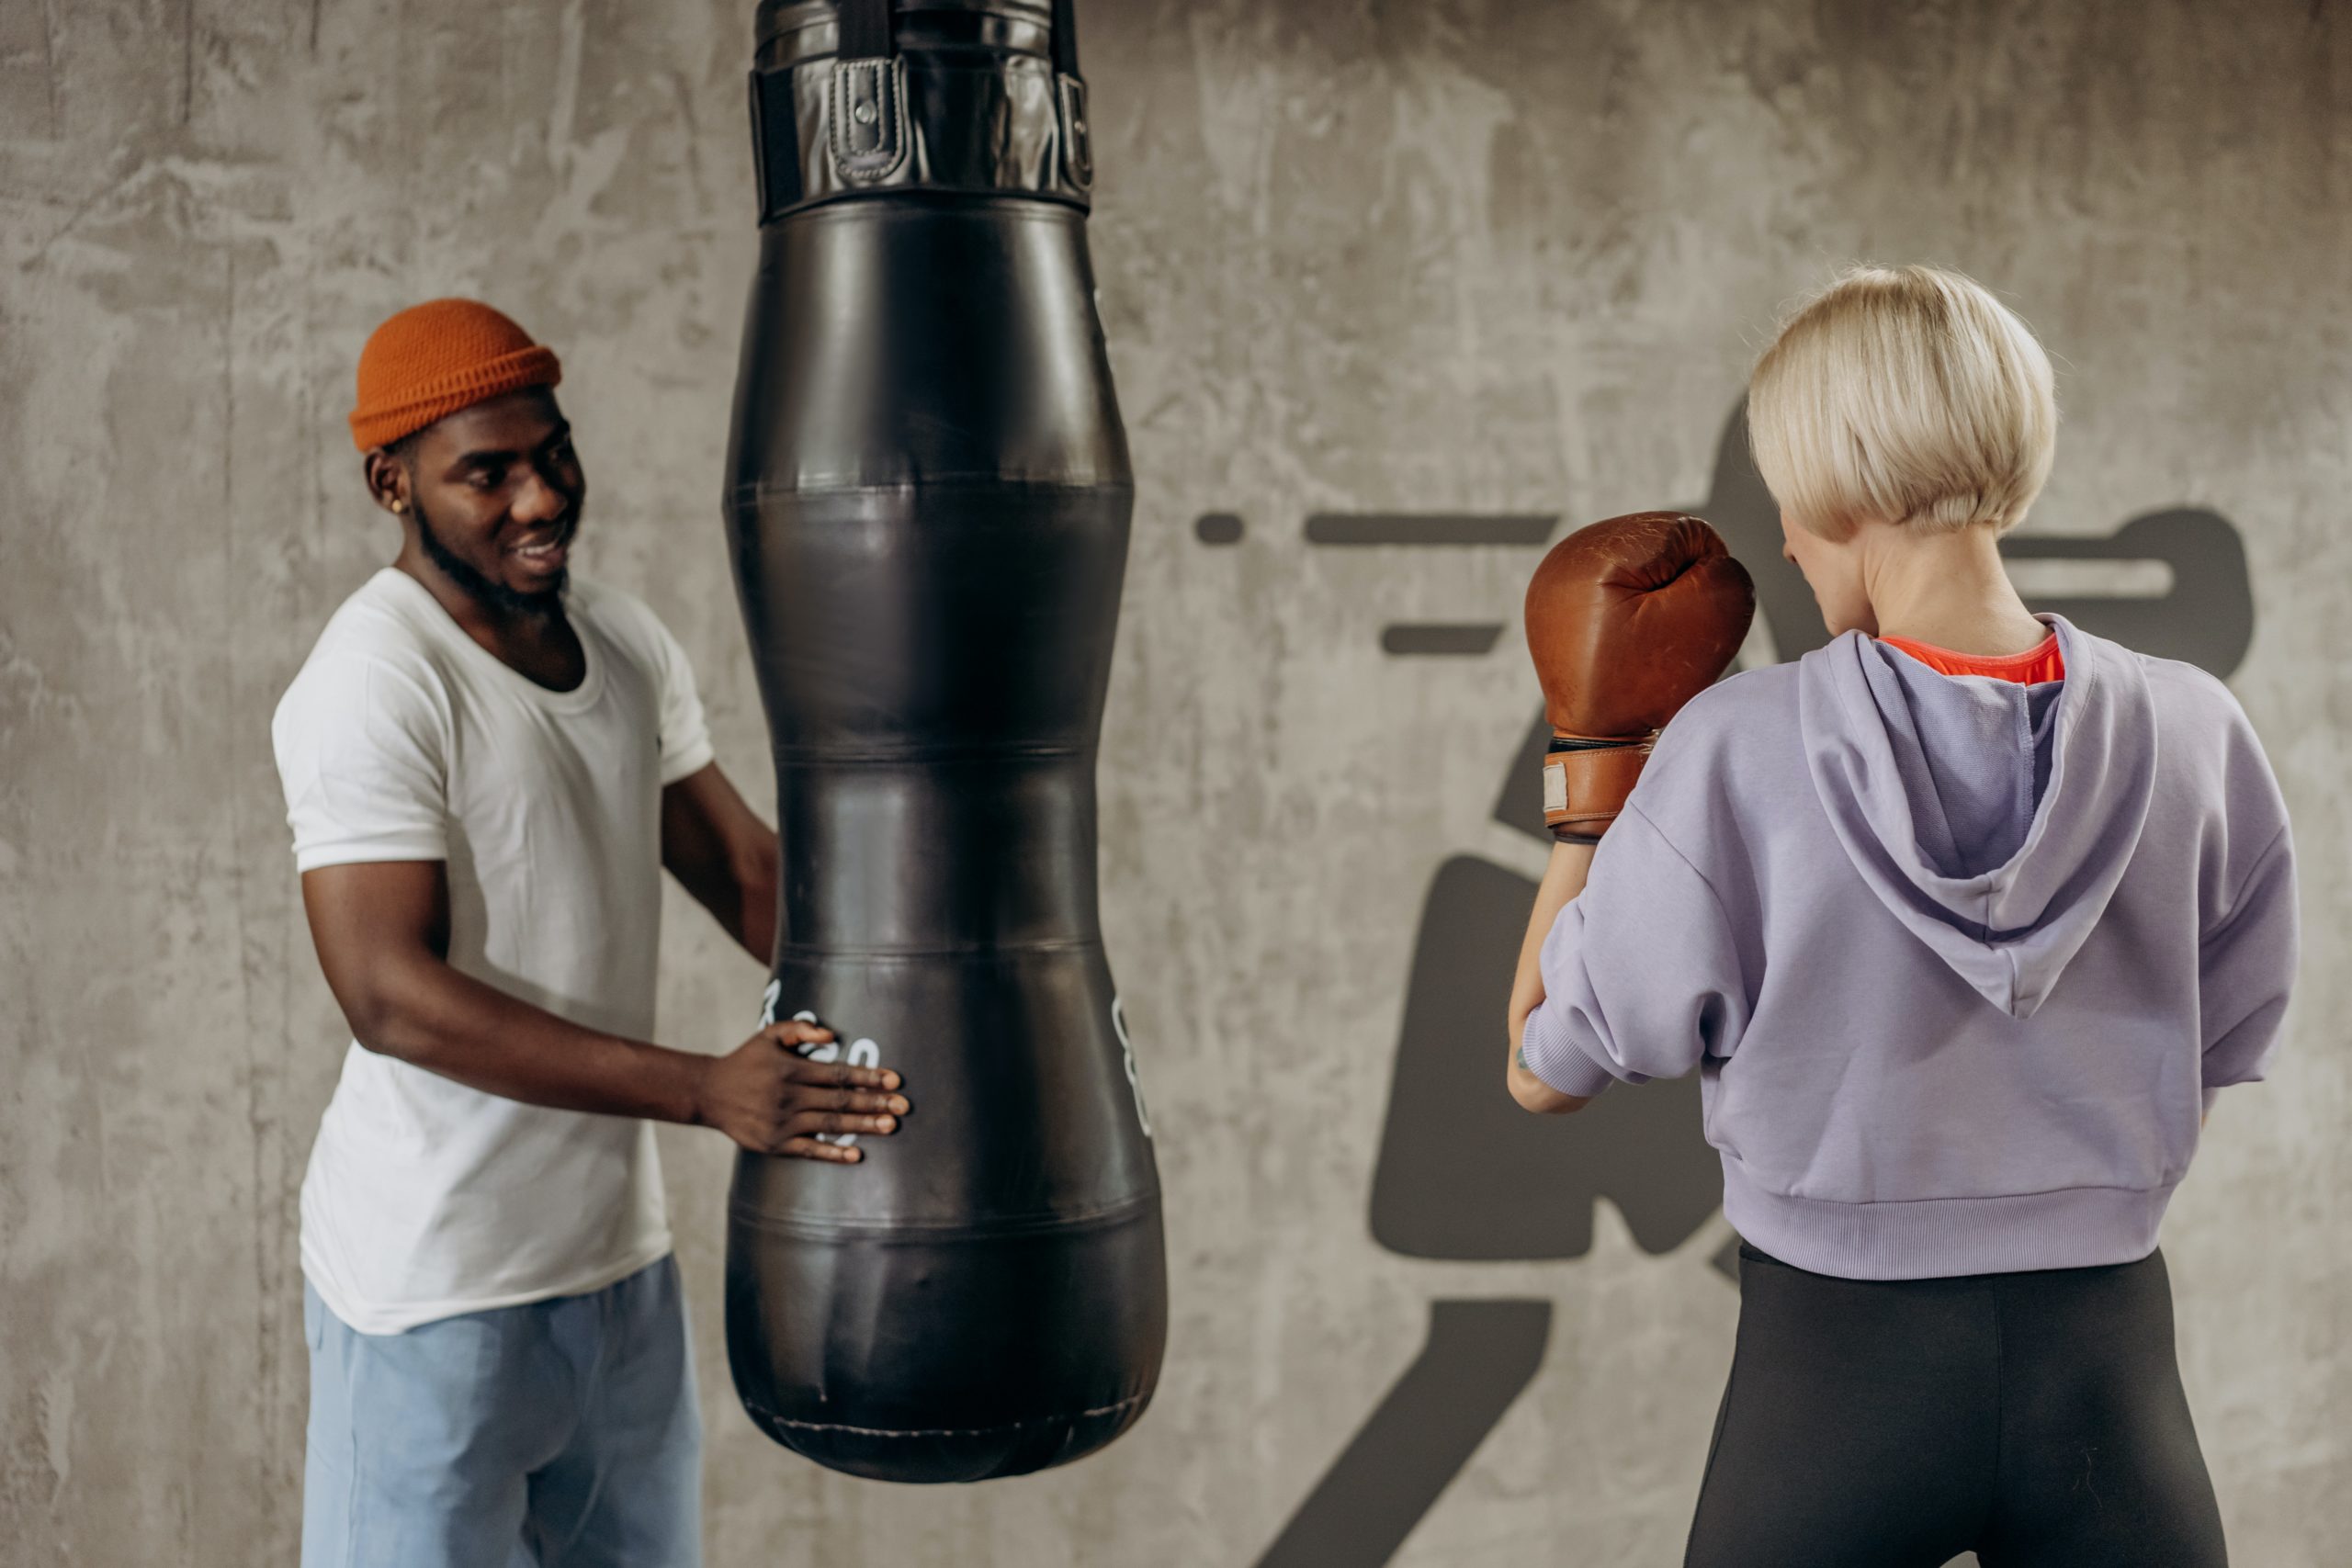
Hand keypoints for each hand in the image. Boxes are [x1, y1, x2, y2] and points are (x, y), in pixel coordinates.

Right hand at [693, 1019, 907, 1161]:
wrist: (709, 1093)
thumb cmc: (746, 1061)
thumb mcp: (768, 1035)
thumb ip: (800, 1030)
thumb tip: (832, 1035)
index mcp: (792, 1069)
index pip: (837, 1073)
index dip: (868, 1077)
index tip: (894, 1080)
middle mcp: (790, 1096)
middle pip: (840, 1100)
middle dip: (875, 1102)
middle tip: (903, 1106)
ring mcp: (783, 1122)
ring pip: (829, 1124)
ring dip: (862, 1125)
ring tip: (890, 1126)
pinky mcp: (775, 1143)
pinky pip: (809, 1150)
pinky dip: (832, 1153)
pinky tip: (855, 1155)